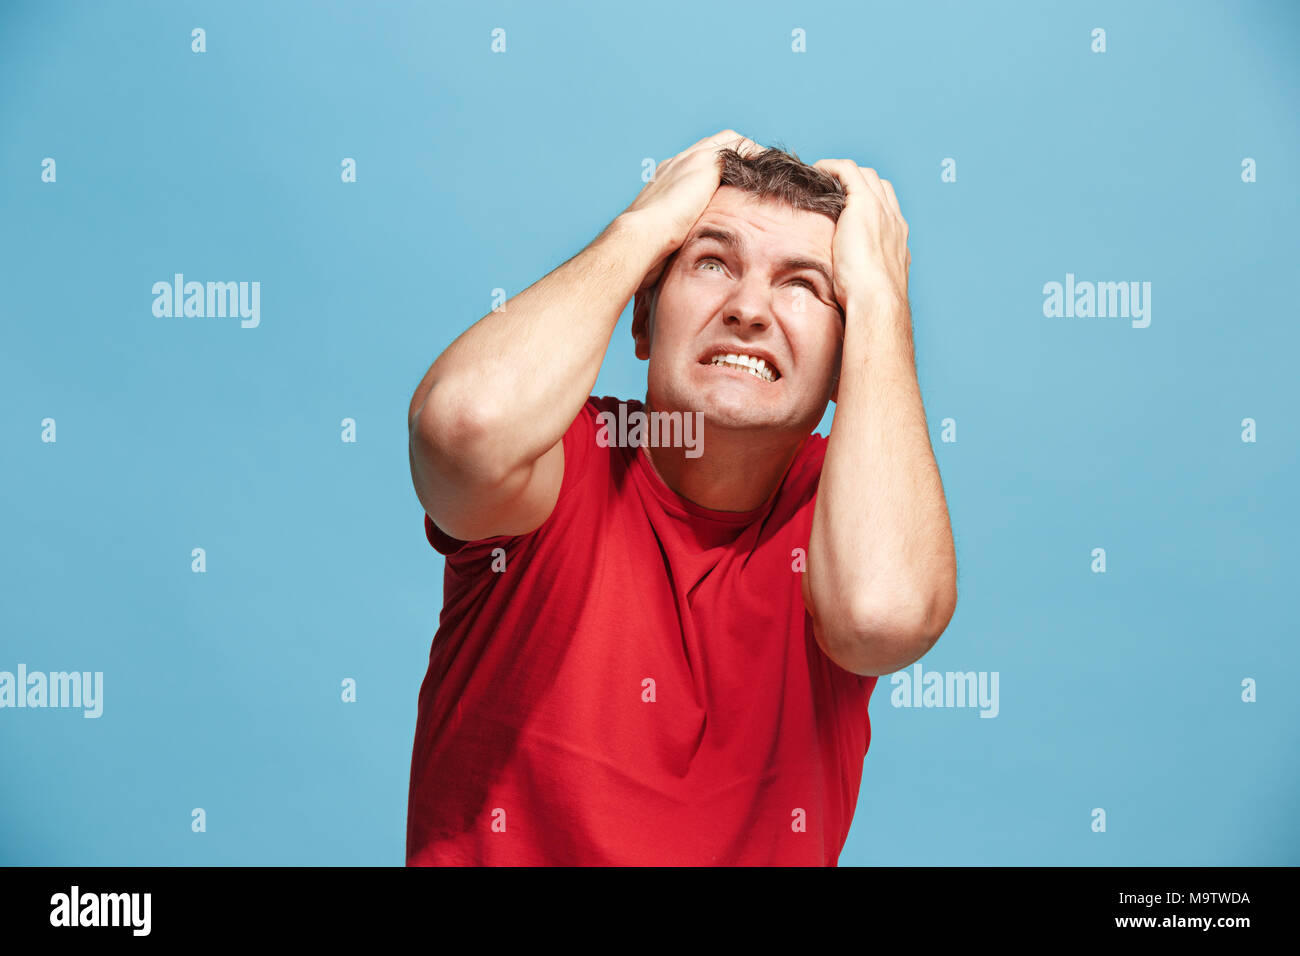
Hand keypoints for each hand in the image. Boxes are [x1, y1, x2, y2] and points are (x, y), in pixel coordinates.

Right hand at [624, 129, 763, 290]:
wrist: (642, 237)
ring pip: (728, 140)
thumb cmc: (647, 249)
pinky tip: (772, 168)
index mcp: (663, 180)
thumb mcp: (662, 242)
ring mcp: (691, 159)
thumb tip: (677, 265)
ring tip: (769, 166)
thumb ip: (673, 243)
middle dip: (734, 154)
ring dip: (749, 151)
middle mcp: (677, 163)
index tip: (730, 183)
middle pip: (712, 145)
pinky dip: (757, 154)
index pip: (693, 166)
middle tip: (755, 170)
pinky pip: (741, 147)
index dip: (714, 171)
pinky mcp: (706, 162)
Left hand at [811, 160, 910, 310]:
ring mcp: (881, 210)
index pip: (887, 208)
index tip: (844, 207)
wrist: (877, 300)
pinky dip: (831, 167)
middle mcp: (893, 220)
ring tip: (821, 181)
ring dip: (844, 174)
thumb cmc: (868, 303)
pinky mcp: (864, 203)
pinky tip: (816, 171)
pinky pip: (847, 171)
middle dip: (858, 183)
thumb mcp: (869, 286)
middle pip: (880, 186)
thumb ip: (862, 278)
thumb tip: (845, 288)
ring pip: (866, 175)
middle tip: (831, 191)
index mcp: (897, 239)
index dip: (868, 202)